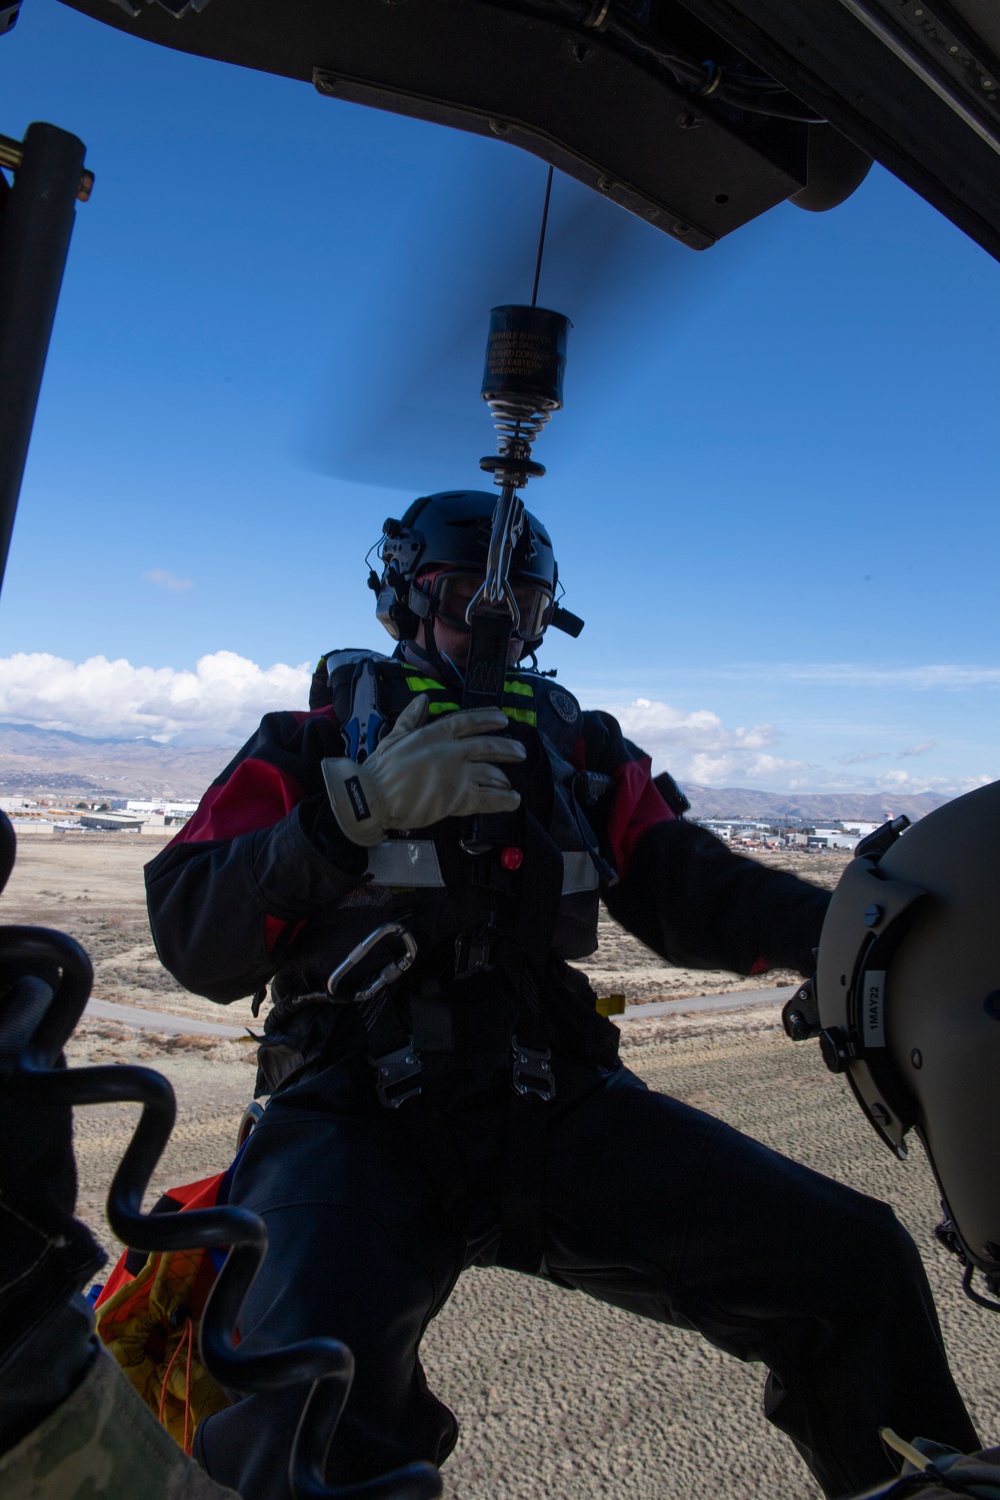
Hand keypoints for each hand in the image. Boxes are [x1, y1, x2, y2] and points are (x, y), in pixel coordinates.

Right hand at [321, 695, 525, 846]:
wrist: (373, 797)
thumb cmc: (380, 769)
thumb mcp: (394, 737)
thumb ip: (411, 718)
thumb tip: (422, 700)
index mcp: (435, 734)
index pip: (468, 721)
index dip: (488, 718)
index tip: (503, 718)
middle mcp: (450, 752)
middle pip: (488, 747)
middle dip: (508, 748)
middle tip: (521, 752)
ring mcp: (456, 776)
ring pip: (490, 773)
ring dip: (503, 778)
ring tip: (510, 783)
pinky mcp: (457, 799)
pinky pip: (487, 799)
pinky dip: (503, 800)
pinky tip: (513, 800)